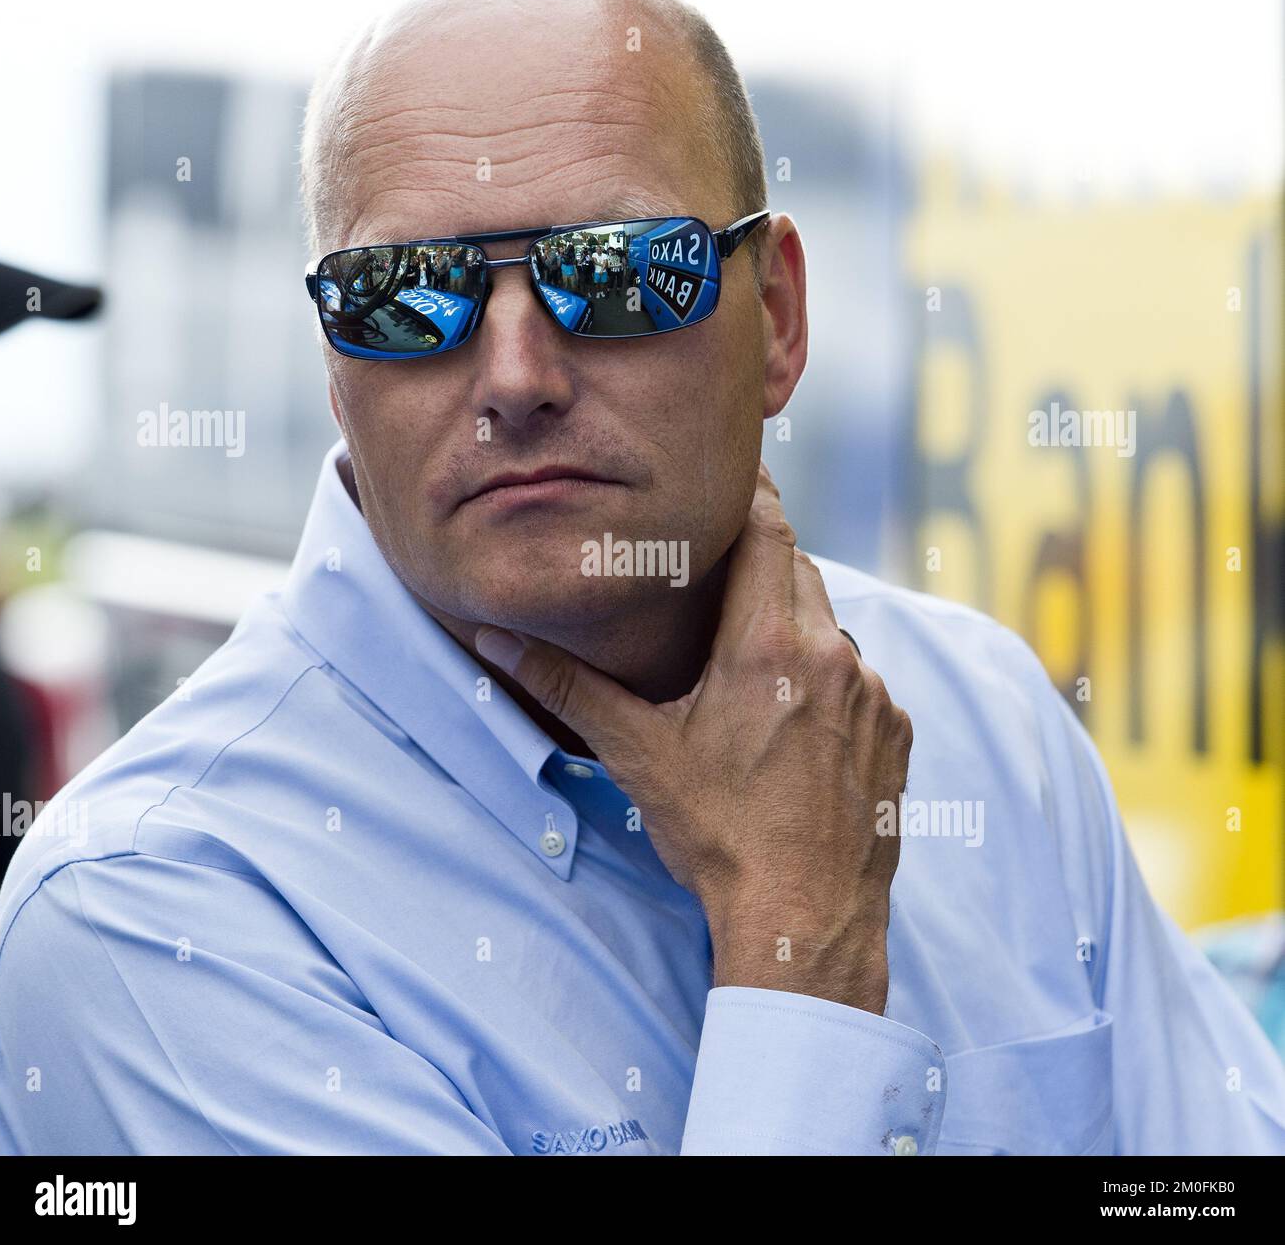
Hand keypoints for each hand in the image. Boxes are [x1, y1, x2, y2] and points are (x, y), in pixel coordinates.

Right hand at [474, 464, 912, 1013]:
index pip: (769, 529)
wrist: (805, 918)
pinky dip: (829, 679)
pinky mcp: (896, 730)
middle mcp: (834, 654)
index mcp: (767, 645)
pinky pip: (862, 677)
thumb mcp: (639, 754)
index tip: (730, 474)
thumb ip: (569, 687)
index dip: (751, 494)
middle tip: (720, 574)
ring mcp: (875, 693)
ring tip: (750, 665)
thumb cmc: (719, 835)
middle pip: (799, 570)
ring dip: (793, 627)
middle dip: (761, 565)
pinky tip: (793, 723)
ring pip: (831, 625)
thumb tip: (496, 641)